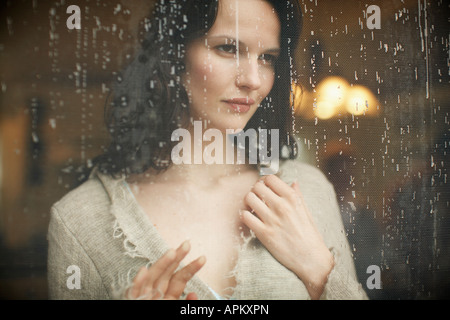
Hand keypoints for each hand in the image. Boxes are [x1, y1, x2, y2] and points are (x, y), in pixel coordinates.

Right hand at [125, 240, 205, 299]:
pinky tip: (143, 270)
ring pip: (153, 277)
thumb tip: (194, 294)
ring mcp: (144, 297)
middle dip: (177, 258)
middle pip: (168, 273)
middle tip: (188, 243)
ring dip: (161, 264)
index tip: (203, 258)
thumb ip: (186, 306)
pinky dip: (138, 282)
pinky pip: (134, 292)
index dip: (191, 268)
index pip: (180, 279)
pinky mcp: (132, 301)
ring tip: (172, 252)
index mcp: (168, 296)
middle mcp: (156, 293)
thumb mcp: (178, 312)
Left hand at [240, 175, 333, 298]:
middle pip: (257, 186)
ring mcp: (272, 220)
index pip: (270, 178)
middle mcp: (281, 206)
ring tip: (254, 207)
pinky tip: (252, 219)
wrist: (311, 260)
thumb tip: (293, 182)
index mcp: (292, 198)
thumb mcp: (307, 212)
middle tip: (258, 197)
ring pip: (249, 198)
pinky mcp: (264, 233)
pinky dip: (246, 216)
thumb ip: (298, 195)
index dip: (265, 181)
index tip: (265, 187)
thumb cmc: (310, 236)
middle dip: (256, 190)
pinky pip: (245, 216)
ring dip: (249, 202)